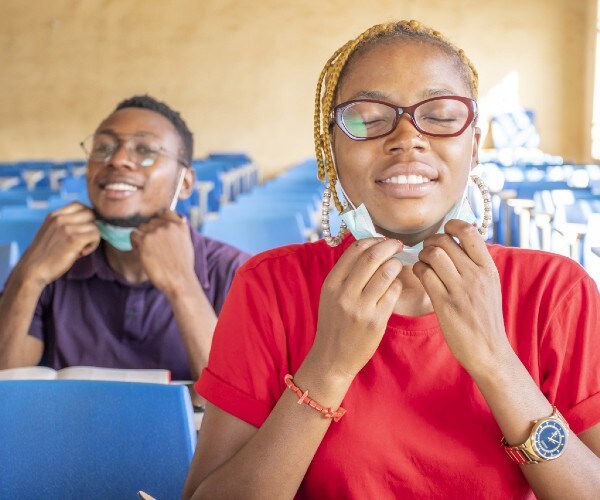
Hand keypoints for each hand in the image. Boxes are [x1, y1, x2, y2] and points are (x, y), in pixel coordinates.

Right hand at [18, 203, 99, 287]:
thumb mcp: (52, 232)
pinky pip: (96, 235)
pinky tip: (81, 253)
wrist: (32, 270)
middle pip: (90, 213)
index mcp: (54, 215)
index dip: (86, 217)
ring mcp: (66, 228)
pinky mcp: (74, 239)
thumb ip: (66, 224)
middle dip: (91, 227)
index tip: (82, 230)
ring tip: (80, 249)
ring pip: (95, 226)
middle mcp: (60, 218)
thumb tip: (92, 221)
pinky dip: (93, 245)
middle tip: (83, 241)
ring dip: (92, 239)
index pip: (79, 205)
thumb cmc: (46, 255)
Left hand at [130, 211, 195, 296]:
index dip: (159, 223)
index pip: (165, 213)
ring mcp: (156, 231)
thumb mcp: (187, 243)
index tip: (160, 234)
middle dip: (150, 233)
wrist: (179, 281)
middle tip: (155, 249)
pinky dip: (135, 244)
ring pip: (141, 228)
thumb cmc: (182, 266)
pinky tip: (142, 254)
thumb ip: (181, 230)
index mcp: (180, 225)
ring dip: (142, 238)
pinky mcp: (145, 239)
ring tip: (149, 252)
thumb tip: (181, 218)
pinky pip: (133, 234)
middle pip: (151, 221)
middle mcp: (168, 225)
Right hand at [308, 237, 403, 380]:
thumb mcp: (331, 295)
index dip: (374, 240)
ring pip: (386, 273)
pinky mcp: (376, 321)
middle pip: (373, 257)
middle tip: (398, 245)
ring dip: (396, 265)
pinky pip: (393, 292)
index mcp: (331, 283)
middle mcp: (344, 294)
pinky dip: (397, 285)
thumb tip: (369, 247)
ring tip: (396, 266)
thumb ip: (346, 273)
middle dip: (390, 246)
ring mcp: (360, 308)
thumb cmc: (334, 322)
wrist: (332, 357)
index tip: (383, 240)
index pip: (355, 250)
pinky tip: (394, 287)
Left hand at [413, 219, 510, 375]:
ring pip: (433, 255)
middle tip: (428, 251)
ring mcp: (460, 289)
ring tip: (424, 264)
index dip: (452, 225)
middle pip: (445, 241)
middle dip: (431, 242)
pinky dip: (418, 270)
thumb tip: (460, 239)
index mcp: (488, 268)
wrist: (489, 350)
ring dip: (422, 256)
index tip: (445, 230)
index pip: (469, 232)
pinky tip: (421, 276)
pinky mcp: (445, 303)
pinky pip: (424, 274)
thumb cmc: (484, 317)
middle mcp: (476, 275)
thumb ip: (476, 264)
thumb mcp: (489, 286)